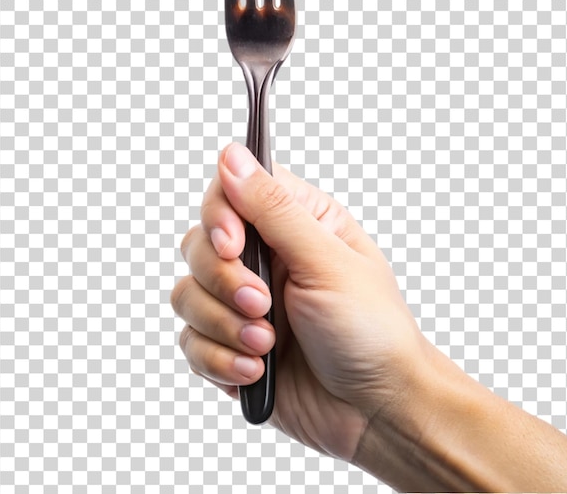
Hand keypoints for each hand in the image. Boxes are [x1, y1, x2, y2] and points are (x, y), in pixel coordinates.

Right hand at [171, 142, 429, 461]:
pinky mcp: (230, 343)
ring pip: (188, 294)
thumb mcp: (327, 261)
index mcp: (295, 223)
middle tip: (264, 306)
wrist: (378, 412)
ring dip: (223, 325)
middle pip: (199, 244)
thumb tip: (233, 155)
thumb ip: (274, 208)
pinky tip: (257, 372)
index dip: (220, 215)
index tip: (233, 245)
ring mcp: (244, 303)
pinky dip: (219, 360)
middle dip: (224, 281)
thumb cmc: (372, 331)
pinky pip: (192, 341)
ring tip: (267, 345)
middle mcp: (265, 258)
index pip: (231, 192)